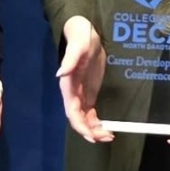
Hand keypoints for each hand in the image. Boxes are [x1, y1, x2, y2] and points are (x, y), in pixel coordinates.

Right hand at [57, 15, 112, 144]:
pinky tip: (107, 128)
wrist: (87, 34)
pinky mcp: (89, 94)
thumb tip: (59, 74)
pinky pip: (91, 114)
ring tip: (109, 136)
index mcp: (68, 87)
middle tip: (107, 136)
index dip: (80, 125)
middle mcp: (73, 94)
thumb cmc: (81, 38)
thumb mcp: (78, 46)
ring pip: (85, 119)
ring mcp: (81, 95)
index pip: (72, 112)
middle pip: (78, 119)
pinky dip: (97, 123)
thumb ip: (69, 59)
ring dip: (95, 130)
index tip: (92, 134)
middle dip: (90, 131)